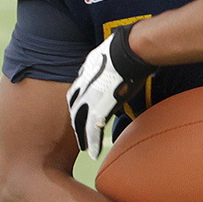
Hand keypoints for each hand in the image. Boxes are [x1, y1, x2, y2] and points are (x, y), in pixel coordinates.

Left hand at [66, 26, 156, 158]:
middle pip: (74, 111)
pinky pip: (92, 130)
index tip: (79, 115)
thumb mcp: (107, 56)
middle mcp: (83, 89)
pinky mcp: (99, 108)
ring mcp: (89, 100)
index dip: (77, 107)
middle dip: (76, 125)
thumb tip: (116, 63)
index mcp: (84, 75)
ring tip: (85, 149)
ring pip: (80, 123)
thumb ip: (105, 64)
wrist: (128, 51)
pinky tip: (93, 152)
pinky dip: (92, 142)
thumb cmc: (124, 49)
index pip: (75, 96)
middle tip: (78, 136)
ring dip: (82, 137)